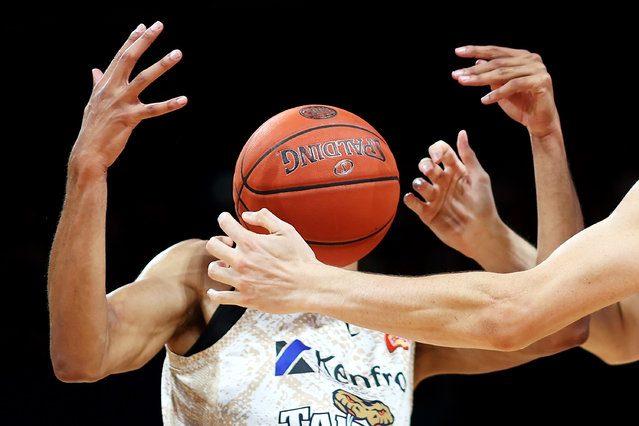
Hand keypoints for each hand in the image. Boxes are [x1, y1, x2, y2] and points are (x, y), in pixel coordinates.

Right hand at [69, 22, 185, 175]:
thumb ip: (97, 84)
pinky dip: (169, 104)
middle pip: (129, 59)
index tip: (143, 25)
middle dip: (144, 40)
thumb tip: (96, 70)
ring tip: (177, 53)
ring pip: (144, 79)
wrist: (88, 152)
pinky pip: (153, 110)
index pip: (120, 57)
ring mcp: (120, 103)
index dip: (132, 40)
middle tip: (159, 25)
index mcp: (104, 84)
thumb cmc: (93, 128)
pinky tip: (184, 99)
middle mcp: (111, 89)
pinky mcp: (129, 119)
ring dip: (162, 64)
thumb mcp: (93, 103)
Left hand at [205, 209, 319, 312]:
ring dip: (217, 266)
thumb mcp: (286, 231)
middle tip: (227, 245)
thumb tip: (247, 215)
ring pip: (213, 271)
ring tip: (225, 266)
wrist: (309, 286)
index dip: (224, 219)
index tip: (227, 222)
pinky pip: (219, 297)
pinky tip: (216, 290)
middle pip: (212, 246)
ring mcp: (242, 280)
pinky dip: (214, 293)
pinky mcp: (245, 298)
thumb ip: (265, 218)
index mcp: (250, 242)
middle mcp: (242, 260)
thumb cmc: (300, 259)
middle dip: (217, 242)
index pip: (224, 224)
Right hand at [403, 130, 501, 260]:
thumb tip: (461, 133)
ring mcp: (434, 197)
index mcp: (456, 171)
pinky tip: (412, 198)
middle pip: (425, 165)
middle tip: (430, 171)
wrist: (481, 233)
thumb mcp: (479, 177)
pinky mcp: (427, 213)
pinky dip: (409, 198)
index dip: (436, 150)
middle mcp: (443, 182)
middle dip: (425, 165)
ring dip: (419, 182)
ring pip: (418, 183)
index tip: (437, 157)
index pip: (441, 152)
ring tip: (425, 187)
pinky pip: (412, 202)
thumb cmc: (484, 205)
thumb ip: (468, 156)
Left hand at [452, 45, 558, 138]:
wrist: (540, 122)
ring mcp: (538, 69)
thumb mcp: (500, 89)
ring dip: (480, 79)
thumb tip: (477, 62)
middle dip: (474, 69)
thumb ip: (491, 75)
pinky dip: (498, 93)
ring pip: (503, 73)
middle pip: (497, 63)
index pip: (495, 51)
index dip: (476, 50)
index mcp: (522, 56)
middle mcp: (531, 59)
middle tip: (456, 74)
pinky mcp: (541, 82)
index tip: (458, 52)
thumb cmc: (520, 105)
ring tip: (464, 83)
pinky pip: (514, 85)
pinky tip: (484, 100)